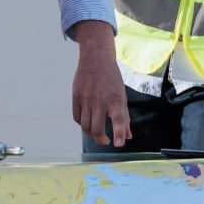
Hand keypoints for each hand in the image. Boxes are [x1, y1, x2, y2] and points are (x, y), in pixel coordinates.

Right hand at [72, 21, 131, 146]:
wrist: (96, 59)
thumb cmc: (112, 79)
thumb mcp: (122, 95)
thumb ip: (124, 117)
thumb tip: (128, 137)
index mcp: (115, 99)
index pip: (119, 119)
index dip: (119, 132)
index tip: (119, 144)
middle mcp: (100, 100)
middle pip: (97, 129)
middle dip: (101, 140)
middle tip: (105, 140)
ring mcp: (86, 99)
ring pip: (85, 126)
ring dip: (91, 134)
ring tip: (97, 134)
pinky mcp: (76, 97)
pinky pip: (77, 118)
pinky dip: (82, 124)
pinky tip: (88, 122)